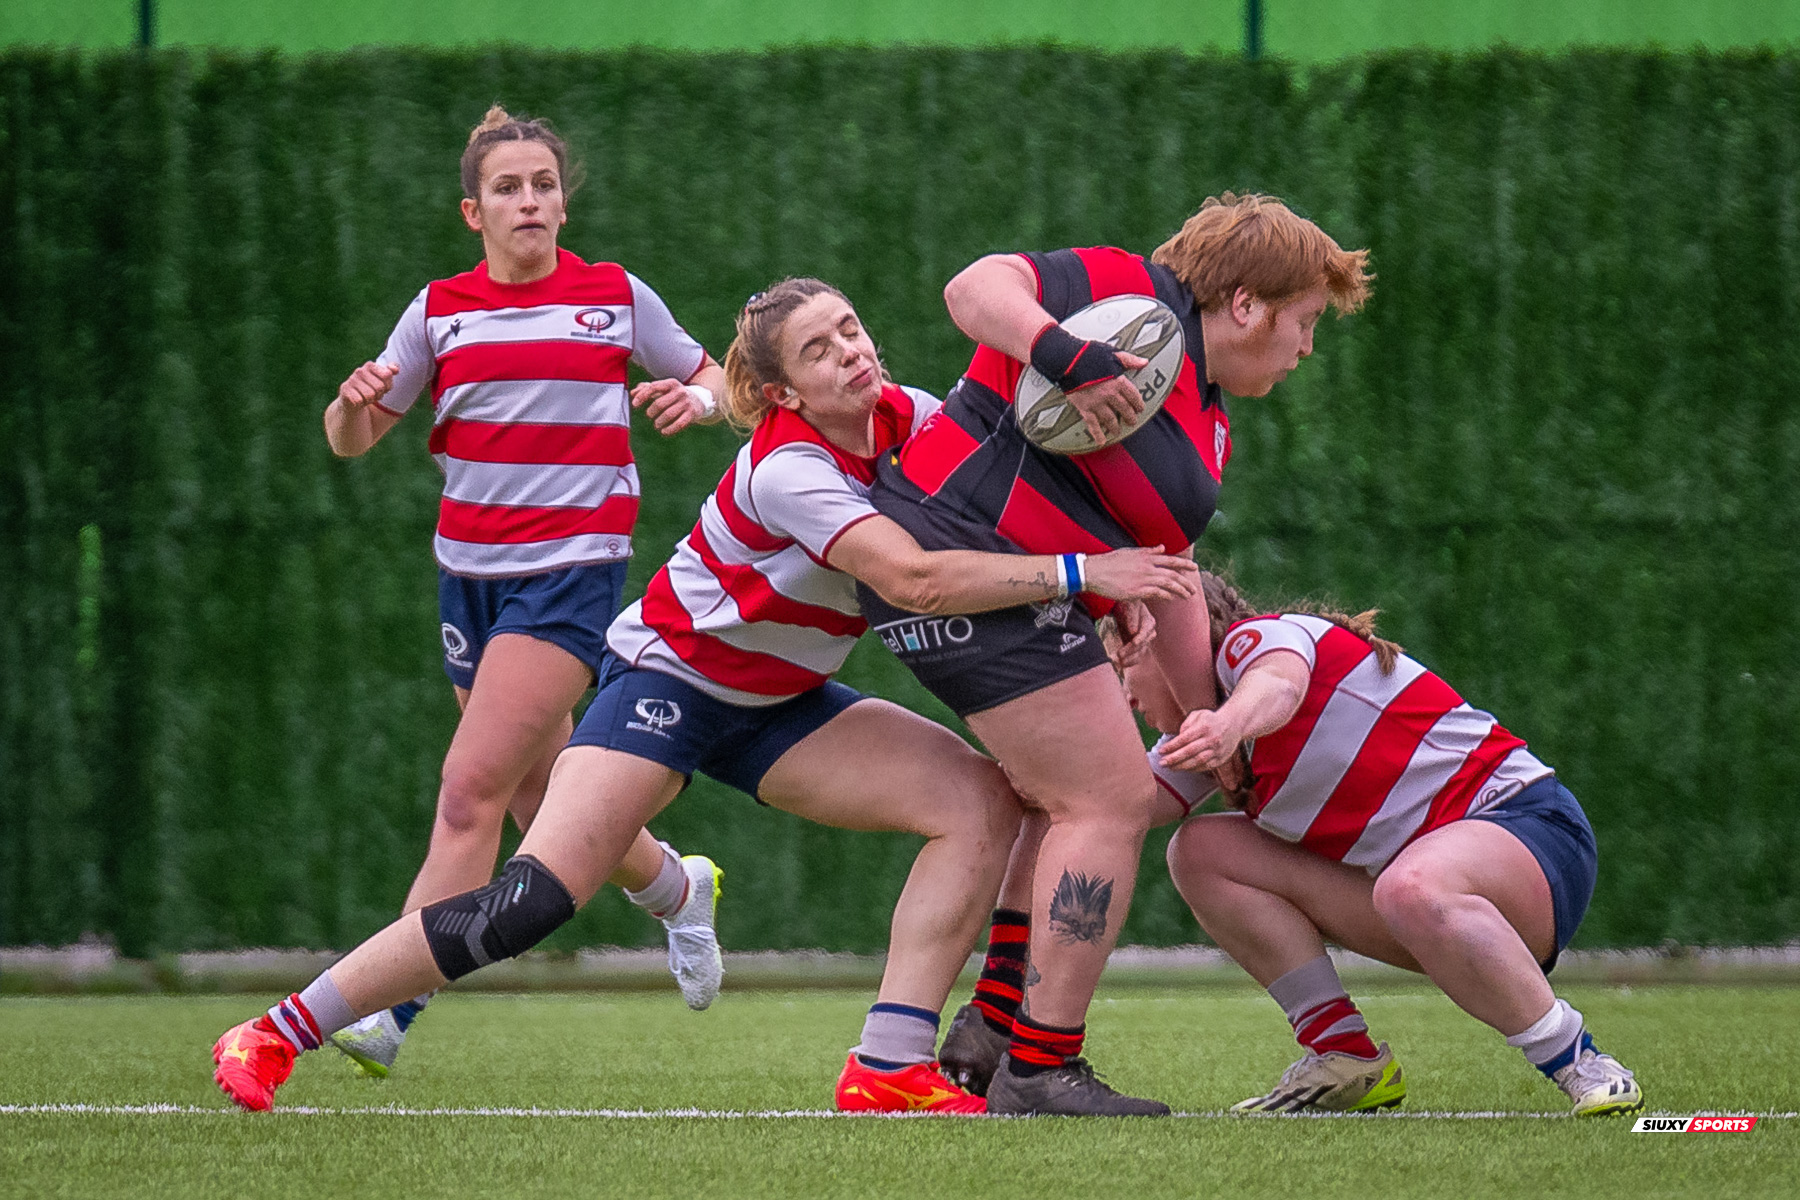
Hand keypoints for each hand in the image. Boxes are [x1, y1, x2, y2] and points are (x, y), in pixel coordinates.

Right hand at [337, 362, 398, 410]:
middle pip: (380, 386)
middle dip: (379, 394)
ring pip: (370, 395)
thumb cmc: (371, 390)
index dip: (388, 385)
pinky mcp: (344, 391)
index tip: (382, 387)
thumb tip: (395, 370)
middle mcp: (359, 371)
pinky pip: (359, 401)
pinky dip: (361, 404)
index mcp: (370, 365)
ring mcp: (351, 380)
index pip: (387, 374)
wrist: (354, 403)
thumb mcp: (382, 381)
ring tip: (365, 397)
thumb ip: (390, 372)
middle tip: (373, 394)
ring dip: (370, 400)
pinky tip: (358, 401)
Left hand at [632, 379, 706, 434]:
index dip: (642, 396)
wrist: (699, 400)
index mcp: (671, 383)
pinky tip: (664, 431)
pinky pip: (679, 424)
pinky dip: (669, 429)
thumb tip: (632, 393)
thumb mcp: (663, 389)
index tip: (634, 405)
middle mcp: (680, 391)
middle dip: (651, 412)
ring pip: (668, 415)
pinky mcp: (692, 414)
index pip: (653, 387)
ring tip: (657, 425)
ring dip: (659, 422)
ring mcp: (686, 403)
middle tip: (650, 415)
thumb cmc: (675, 395)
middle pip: (659, 403)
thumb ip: (647, 389)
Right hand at [1065, 350, 1147, 445]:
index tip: (1140, 408)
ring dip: (1115, 426)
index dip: (1138, 403)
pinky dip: (1097, 434)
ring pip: (1110, 419)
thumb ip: (1129, 360)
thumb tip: (1144, 362)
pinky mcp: (1084, 408)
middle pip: (1124, 409)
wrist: (1067, 360)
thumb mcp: (1112, 354)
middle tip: (1132, 421)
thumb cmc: (1088, 355)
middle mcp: (1109, 394)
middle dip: (1129, 416)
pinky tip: (1101, 441)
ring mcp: (1097, 403)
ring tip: (1118, 431)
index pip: (1132, 395)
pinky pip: (1092, 424)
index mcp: (1117, 381)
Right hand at [1083, 545, 1198, 602]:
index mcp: (1145, 556)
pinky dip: (1166, 596)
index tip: (1195, 567)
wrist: (1093, 571)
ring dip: (1180, 590)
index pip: (1170, 559)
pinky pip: (1157, 593)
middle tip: (1194, 589)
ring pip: (1168, 584)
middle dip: (1186, 582)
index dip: (1184, 564)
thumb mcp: (1129, 552)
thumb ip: (1147, 551)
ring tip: (1188, 596)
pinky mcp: (1137, 590)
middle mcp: (1147, 567)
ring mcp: (1143, 579)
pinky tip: (1171, 599)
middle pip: (1173, 574)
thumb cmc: (1109, 562)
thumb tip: (1162, 547)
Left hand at [1110, 598, 1156, 668]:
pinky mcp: (1138, 647)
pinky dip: (1130, 662)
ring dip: (1130, 659)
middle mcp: (1149, 633)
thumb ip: (1132, 616)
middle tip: (1119, 655)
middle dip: (1131, 650)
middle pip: (1142, 644)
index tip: (1134, 642)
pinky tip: (1122, 665)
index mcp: (1149, 621)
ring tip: (1119, 662)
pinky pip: (1137, 657)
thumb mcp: (1129, 605)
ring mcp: (1144, 641)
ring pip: (1140, 653)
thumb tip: (1133, 631)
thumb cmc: (1127, 604)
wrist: (1124, 608)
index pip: (1145, 632)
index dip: (1140, 638)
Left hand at [1158, 707, 1242, 771]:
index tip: (1161, 751)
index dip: (1172, 746)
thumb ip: (1186, 724)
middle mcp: (1211, 739)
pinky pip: (1205, 766)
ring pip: (1198, 761)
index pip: (1185, 738)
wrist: (1234, 724)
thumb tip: (1177, 737)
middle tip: (1162, 763)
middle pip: (1190, 751)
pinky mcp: (1221, 759)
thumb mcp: (1199, 714)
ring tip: (1170, 767)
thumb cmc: (1212, 720)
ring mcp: (1217, 750)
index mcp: (1204, 727)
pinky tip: (1183, 768)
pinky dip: (1193, 769)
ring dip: (1182, 766)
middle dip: (1174, 758)